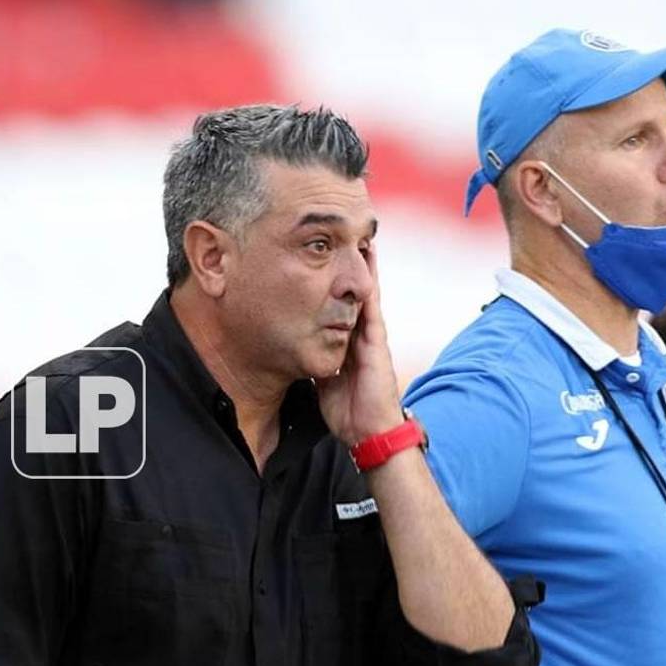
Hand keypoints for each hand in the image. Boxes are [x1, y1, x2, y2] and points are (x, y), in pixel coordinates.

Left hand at [315, 246, 402, 446]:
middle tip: (341, 234)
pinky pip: (371, 304)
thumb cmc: (346, 410)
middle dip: (348, 264)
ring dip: (363, 264)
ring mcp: (370, 334)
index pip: (336, 303)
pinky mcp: (376, 339)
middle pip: (351, 290)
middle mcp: (359, 333)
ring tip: (358, 235)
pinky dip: (370, 280)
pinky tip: (366, 258)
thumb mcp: (320, 379)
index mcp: (345, 341)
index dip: (329, 281)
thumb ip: (311, 360)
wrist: (368, 431)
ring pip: (364, 290)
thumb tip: (289, 348)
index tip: (319, 256)